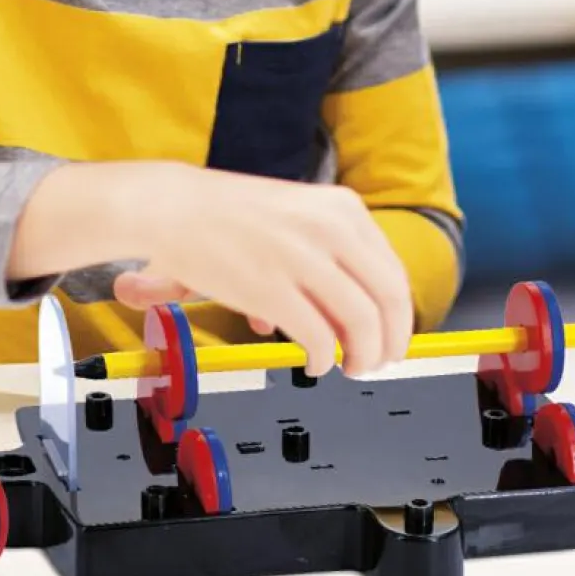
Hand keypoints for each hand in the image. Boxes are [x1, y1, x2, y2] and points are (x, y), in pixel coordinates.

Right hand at [23, 162, 414, 378]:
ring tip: (353, 368)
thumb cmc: (228, 214)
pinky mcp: (272, 289)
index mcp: (342, 208)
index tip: (394, 335)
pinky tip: (316, 365)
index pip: (392, 271)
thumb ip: (328, 259)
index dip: (399, 313)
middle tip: (383, 361)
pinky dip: (325, 359)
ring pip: (363, 321)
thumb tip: (347, 313)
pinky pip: (319, 337)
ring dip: (365, 355)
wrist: (174, 207)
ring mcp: (302, 258)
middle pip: (389, 297)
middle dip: (393, 339)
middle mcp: (331, 228)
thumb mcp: (296, 218)